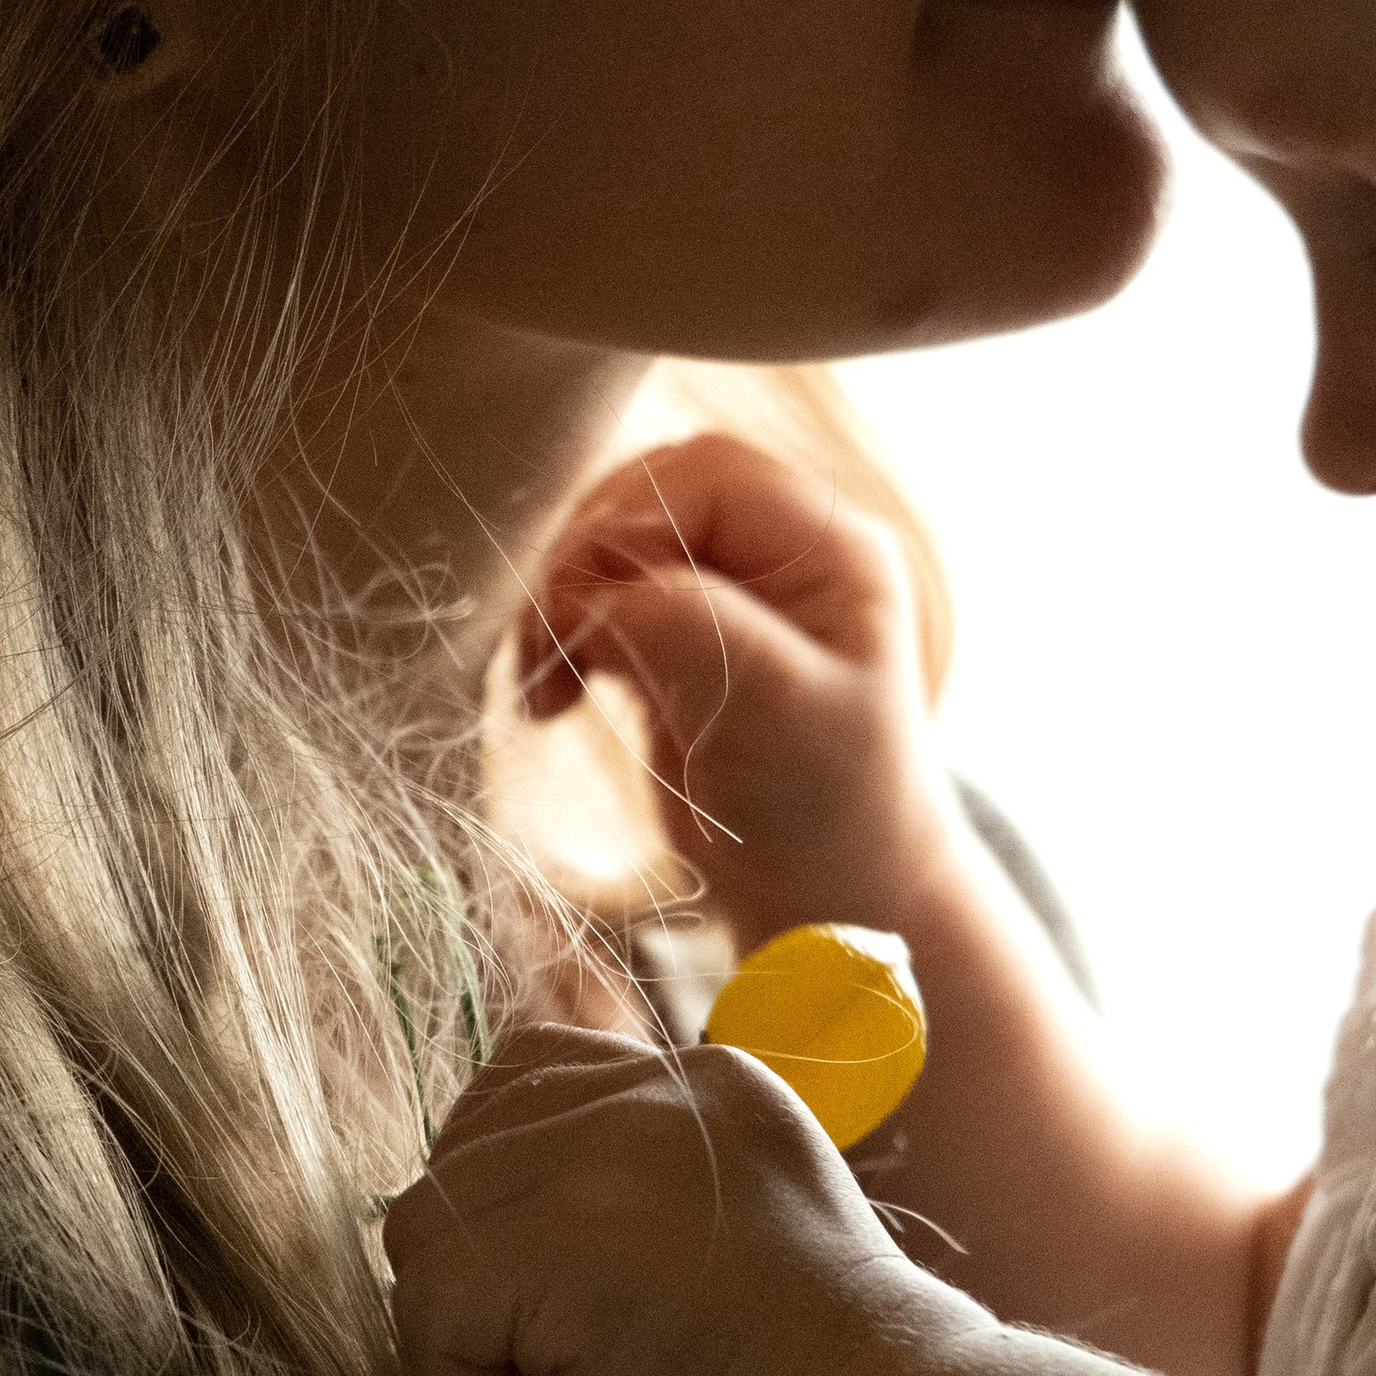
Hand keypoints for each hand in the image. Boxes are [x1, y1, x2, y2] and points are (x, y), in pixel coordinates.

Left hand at [381, 1019, 950, 1375]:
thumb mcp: (736, 1239)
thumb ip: (639, 1200)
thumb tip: (498, 1245)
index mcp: (706, 1084)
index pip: (527, 1082)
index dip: (514, 1193)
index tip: (574, 1297)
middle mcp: (653, 1093)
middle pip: (461, 1150)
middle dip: (483, 1267)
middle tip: (571, 1360)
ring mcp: (605, 1157)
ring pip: (426, 1227)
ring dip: (470, 1331)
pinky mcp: (561, 1243)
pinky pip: (429, 1306)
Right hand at [521, 434, 972, 945]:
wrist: (826, 900)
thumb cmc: (831, 808)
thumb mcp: (778, 708)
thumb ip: (695, 626)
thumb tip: (596, 593)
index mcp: (833, 545)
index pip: (707, 475)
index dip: (629, 522)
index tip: (579, 609)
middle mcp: (784, 549)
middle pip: (650, 496)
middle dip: (583, 562)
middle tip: (545, 647)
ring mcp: (729, 589)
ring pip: (614, 543)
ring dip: (562, 602)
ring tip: (543, 686)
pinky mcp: (680, 633)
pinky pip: (600, 597)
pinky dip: (563, 635)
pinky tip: (551, 697)